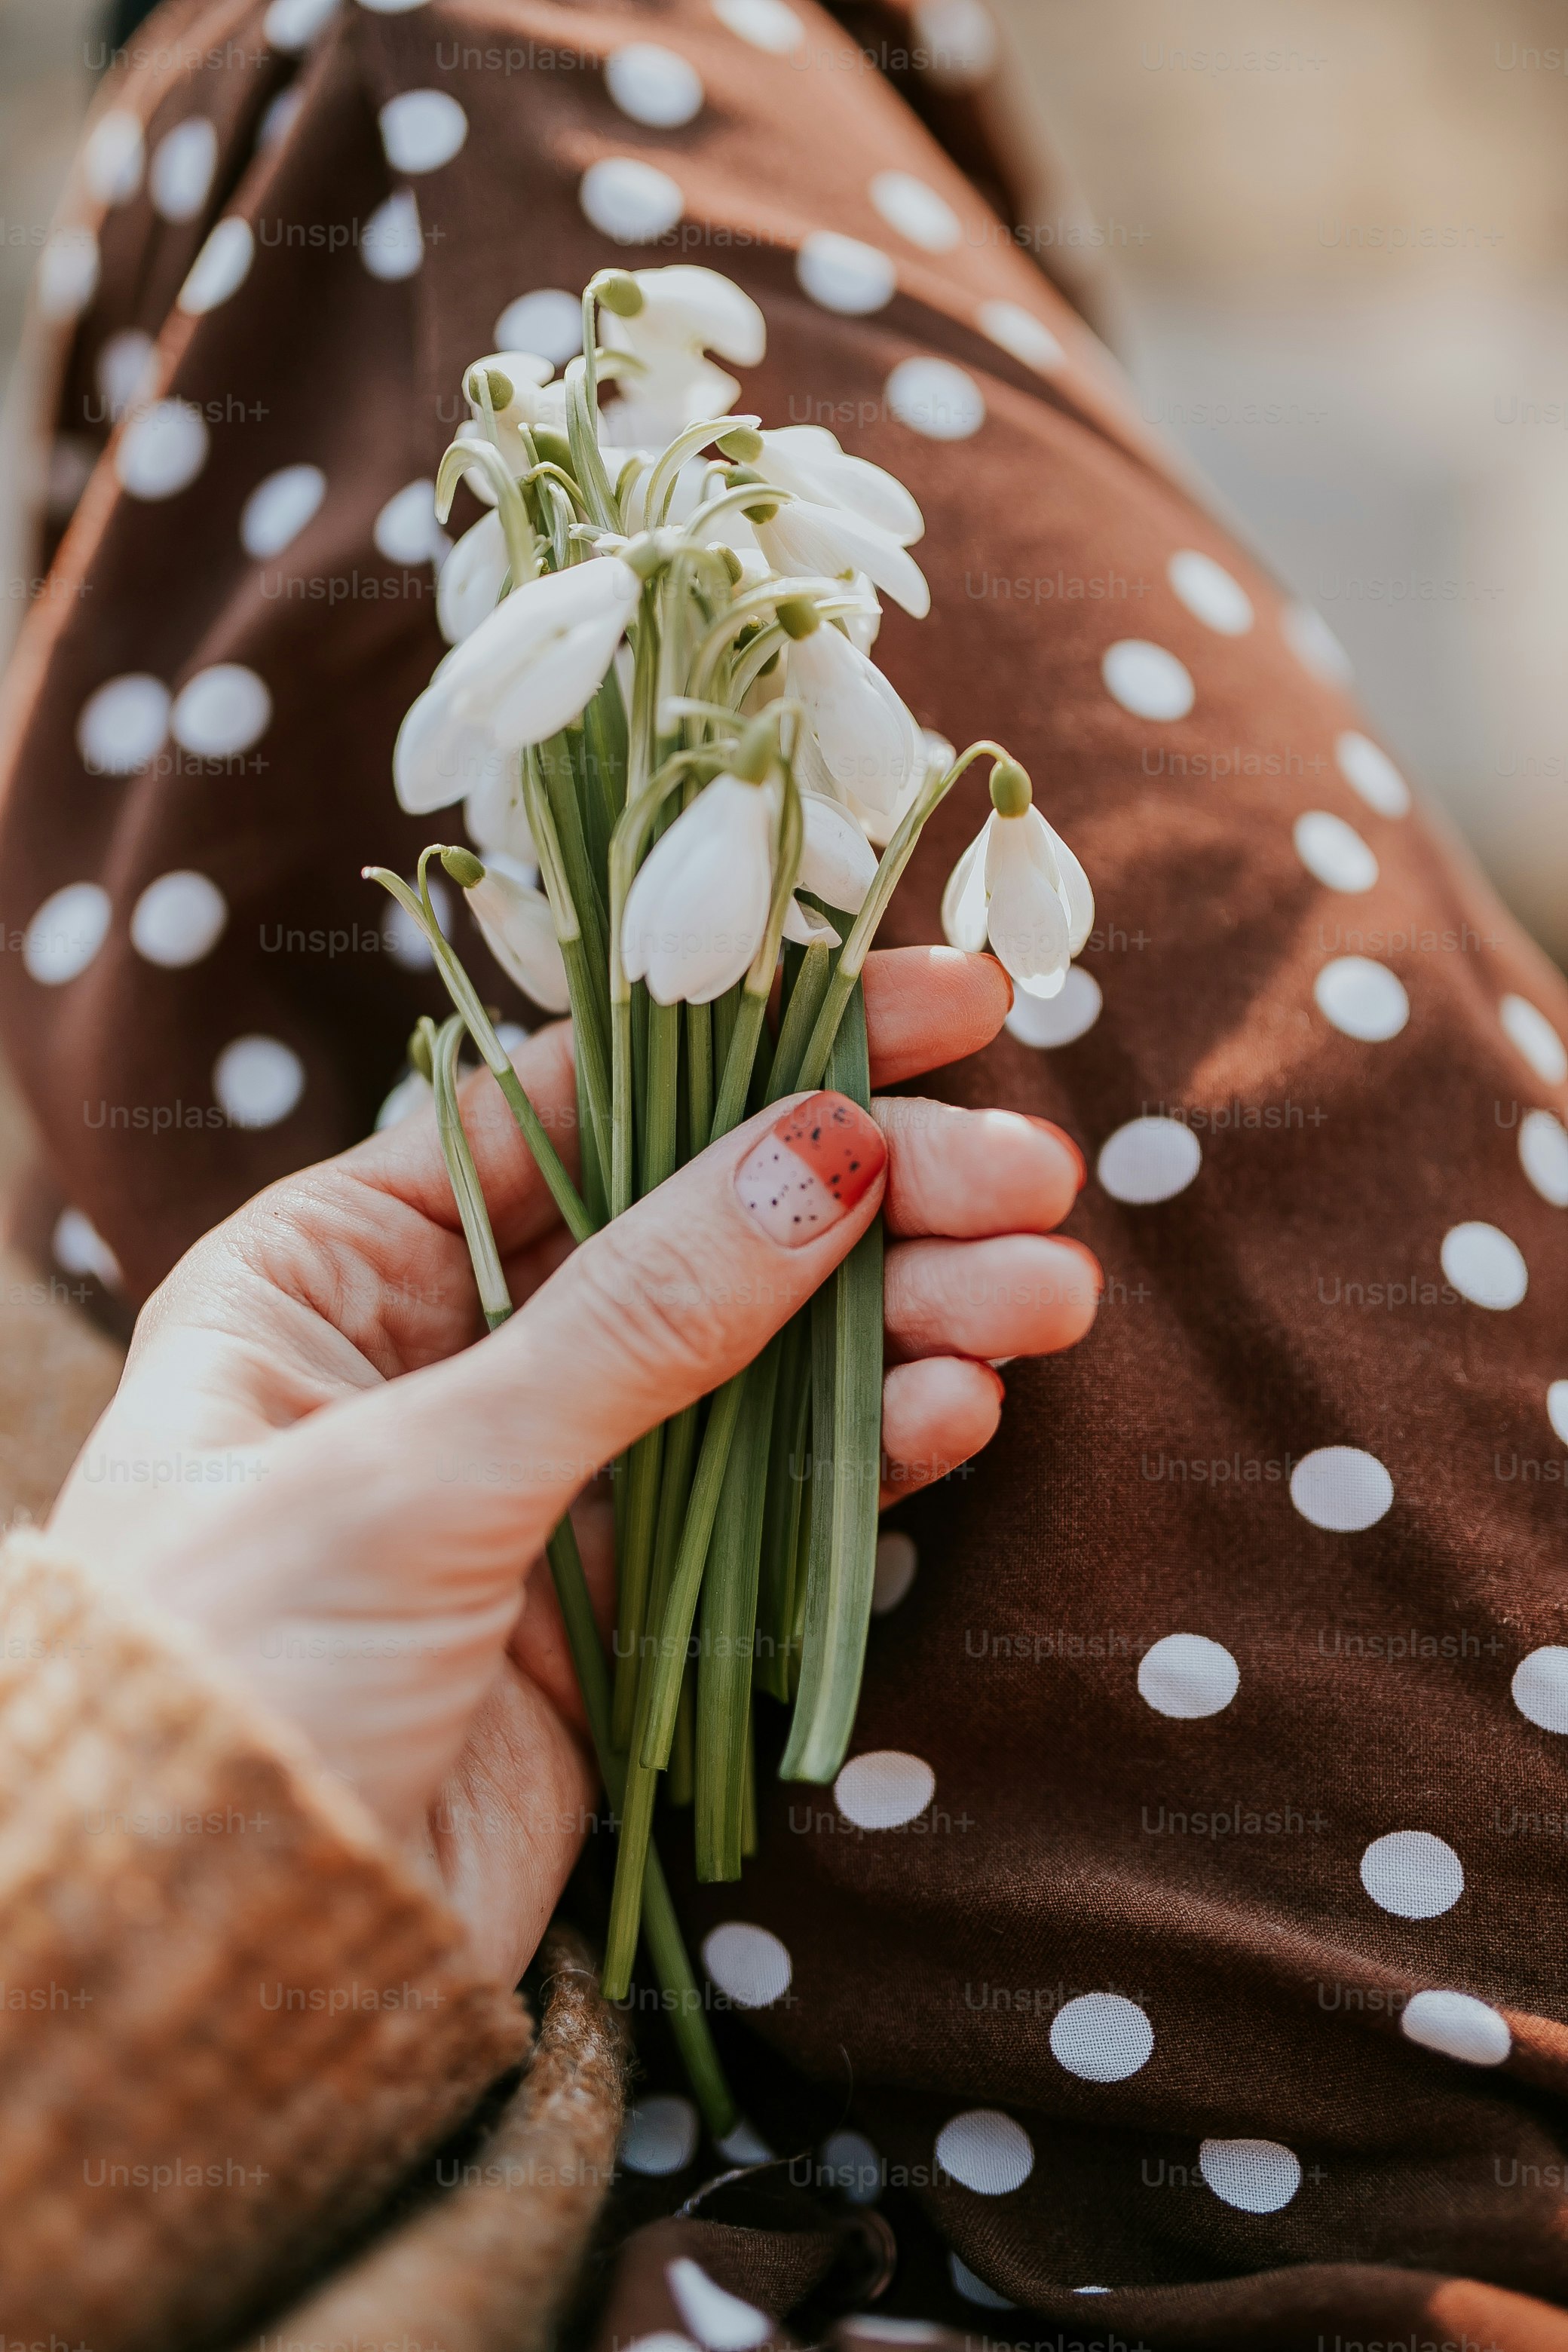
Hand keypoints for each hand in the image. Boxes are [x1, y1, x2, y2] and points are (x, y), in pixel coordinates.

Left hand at [50, 948, 1096, 1978]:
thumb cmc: (232, 1669)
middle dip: (871, 1191)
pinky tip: (960, 1408)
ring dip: (907, 1318)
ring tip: (1046, 1294)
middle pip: (698, 1220)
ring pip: (762, 1353)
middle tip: (1033, 1178)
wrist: (211, 1960)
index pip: (579, 1099)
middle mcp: (453, 1343)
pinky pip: (771, 1490)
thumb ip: (637, 1319)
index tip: (938, 1004)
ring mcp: (550, 1466)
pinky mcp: (623, 1592)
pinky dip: (868, 1449)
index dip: (758, 1039)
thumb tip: (825, 1153)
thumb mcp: (423, 1465)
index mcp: (344, 1261)